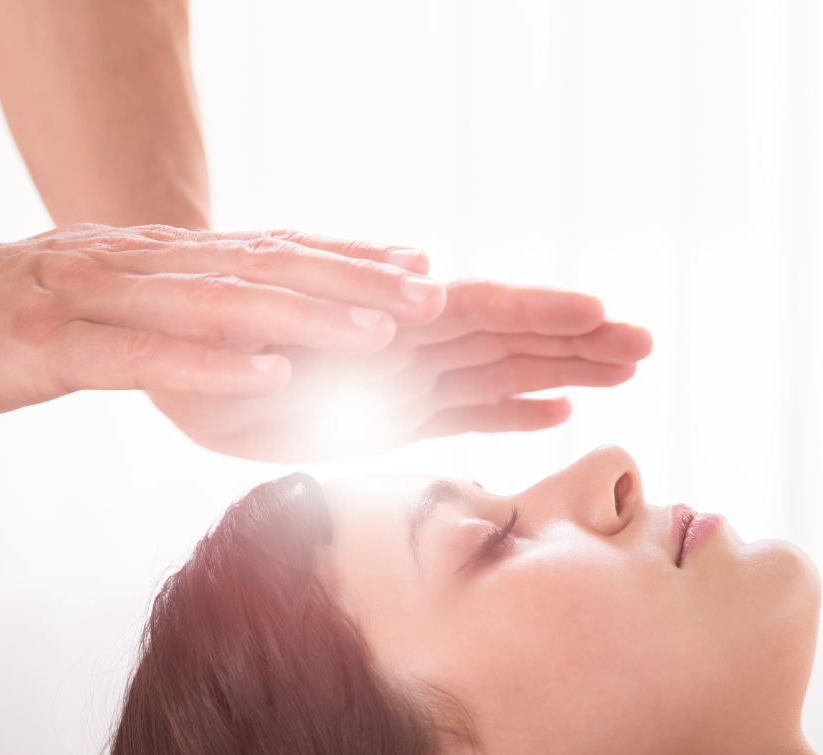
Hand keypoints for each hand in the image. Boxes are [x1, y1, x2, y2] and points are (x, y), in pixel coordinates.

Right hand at [0, 222, 445, 416]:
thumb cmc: (35, 313)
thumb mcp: (130, 298)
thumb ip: (197, 301)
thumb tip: (273, 325)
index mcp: (167, 258)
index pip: (275, 250)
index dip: (351, 258)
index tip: (421, 268)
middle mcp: (146, 267)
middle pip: (265, 269)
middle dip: (353, 284)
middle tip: (429, 298)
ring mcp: (101, 302)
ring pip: (217, 304)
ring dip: (304, 318)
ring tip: (376, 333)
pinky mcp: (56, 348)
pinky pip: (142, 357)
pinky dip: (210, 367)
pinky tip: (271, 378)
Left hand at [147, 279, 653, 461]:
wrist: (178, 360)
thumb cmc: (216, 337)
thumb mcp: (274, 313)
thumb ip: (353, 295)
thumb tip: (428, 268)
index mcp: (387, 326)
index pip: (481, 313)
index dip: (539, 315)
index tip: (599, 313)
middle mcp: (411, 352)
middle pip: (508, 342)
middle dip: (576, 343)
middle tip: (644, 343)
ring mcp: (409, 384)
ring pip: (500, 375)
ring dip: (562, 373)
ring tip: (623, 370)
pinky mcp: (396, 418)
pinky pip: (465, 415)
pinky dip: (511, 414)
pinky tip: (556, 412)